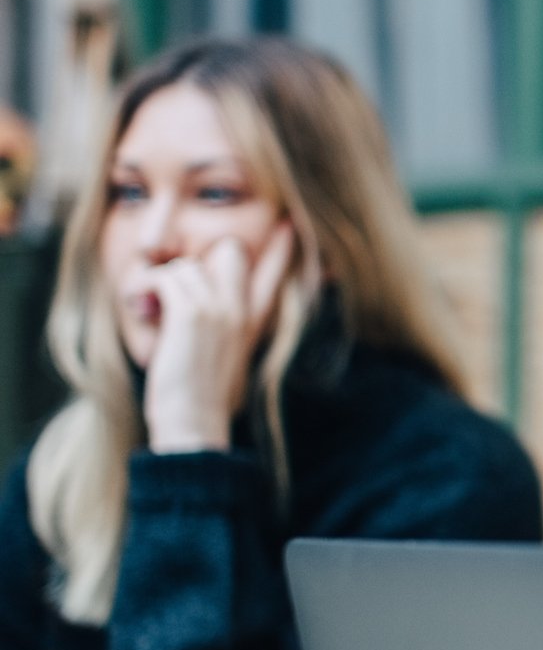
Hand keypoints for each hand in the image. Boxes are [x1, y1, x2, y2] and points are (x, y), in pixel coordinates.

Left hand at [142, 224, 295, 453]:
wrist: (194, 423)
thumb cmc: (201, 397)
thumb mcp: (225, 360)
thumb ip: (225, 329)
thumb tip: (204, 308)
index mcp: (253, 322)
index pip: (275, 274)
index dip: (283, 249)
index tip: (291, 227)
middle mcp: (241, 310)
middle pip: (230, 250)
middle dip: (200, 259)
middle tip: (175, 289)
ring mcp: (218, 310)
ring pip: (184, 265)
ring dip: (158, 284)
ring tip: (151, 311)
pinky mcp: (190, 315)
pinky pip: (162, 277)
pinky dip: (144, 290)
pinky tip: (143, 310)